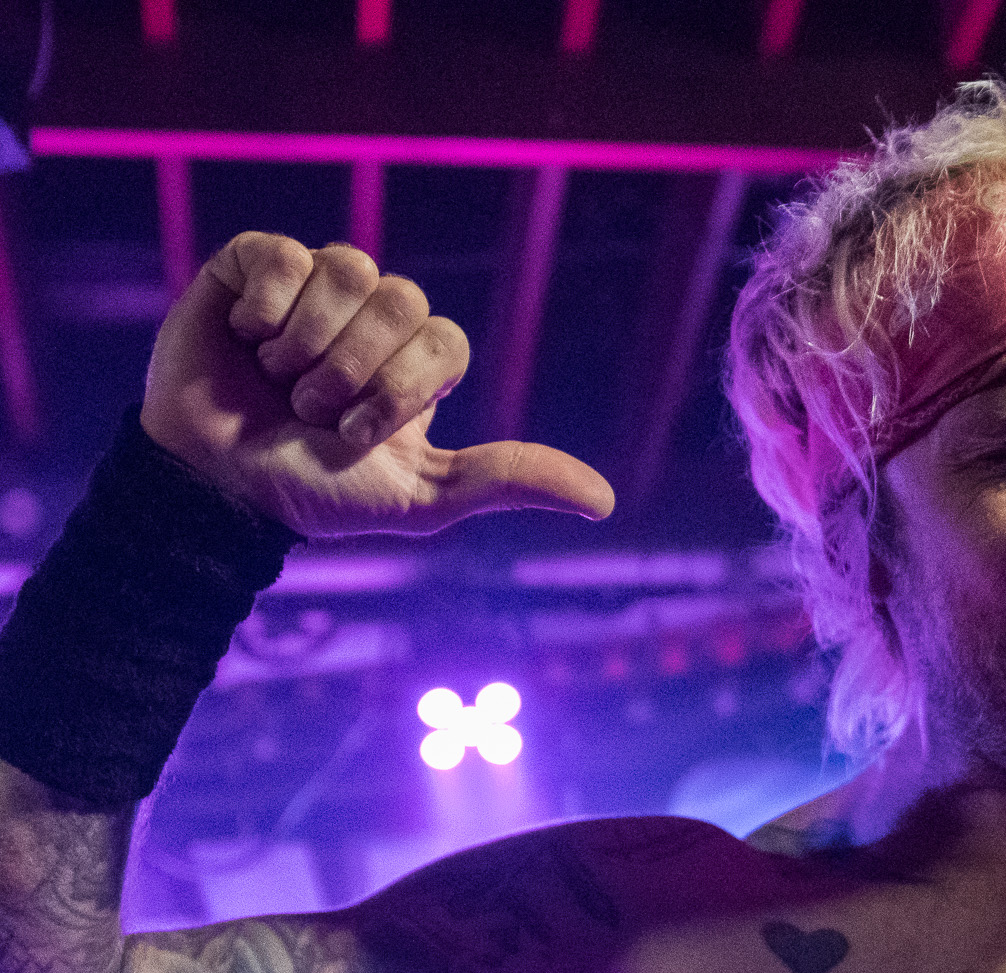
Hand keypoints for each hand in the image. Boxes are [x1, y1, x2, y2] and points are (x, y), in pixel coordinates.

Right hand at [141, 233, 614, 537]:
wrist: (218, 491)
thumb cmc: (318, 492)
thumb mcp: (425, 497)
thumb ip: (511, 480)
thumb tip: (605, 501)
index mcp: (419, 361)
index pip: (447, 340)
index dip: (403, 388)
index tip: (359, 434)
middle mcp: (373, 317)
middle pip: (402, 300)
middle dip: (353, 372)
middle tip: (312, 410)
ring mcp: (314, 288)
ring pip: (349, 269)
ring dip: (307, 346)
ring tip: (277, 381)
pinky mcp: (252, 269)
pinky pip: (282, 255)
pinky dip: (264, 308)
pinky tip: (246, 339)